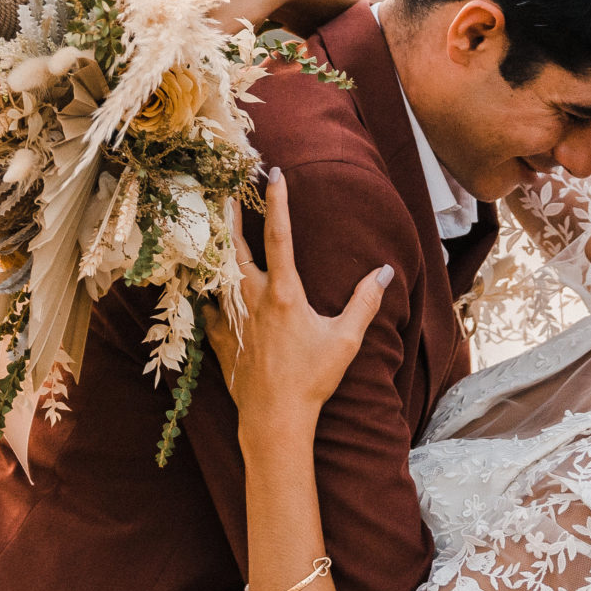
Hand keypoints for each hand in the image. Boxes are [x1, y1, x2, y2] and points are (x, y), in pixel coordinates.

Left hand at [201, 169, 390, 428]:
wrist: (274, 417)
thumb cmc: (312, 378)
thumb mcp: (345, 339)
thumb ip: (365, 302)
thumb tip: (384, 271)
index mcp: (284, 293)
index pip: (280, 236)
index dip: (278, 202)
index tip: (274, 173)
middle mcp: (253, 298)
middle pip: (236, 246)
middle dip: (232, 215)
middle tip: (228, 191)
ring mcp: (232, 318)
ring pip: (218, 273)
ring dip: (218, 249)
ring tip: (213, 231)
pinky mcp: (219, 337)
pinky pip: (208, 306)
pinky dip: (207, 291)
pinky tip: (206, 286)